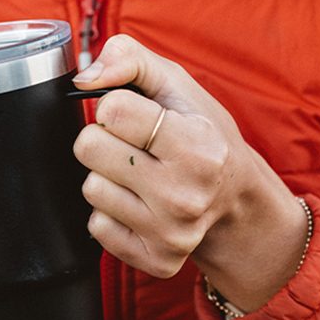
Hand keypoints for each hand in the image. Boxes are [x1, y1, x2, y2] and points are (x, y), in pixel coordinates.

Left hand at [71, 34, 308, 309]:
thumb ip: (129, 59)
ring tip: (141, 176)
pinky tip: (141, 205)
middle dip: (105, 139)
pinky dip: (111, 214)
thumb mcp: (176, 84)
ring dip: (108, 177)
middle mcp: (185, 195)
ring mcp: (171, 233)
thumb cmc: (202, 133)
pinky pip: (97, 227)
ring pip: (90, 188)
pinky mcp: (157, 260)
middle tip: (136, 147)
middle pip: (89, 148)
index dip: (116, 107)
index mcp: (197, 146)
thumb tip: (84, 77)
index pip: (111, 110)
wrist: (236, 197)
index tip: (139, 117)